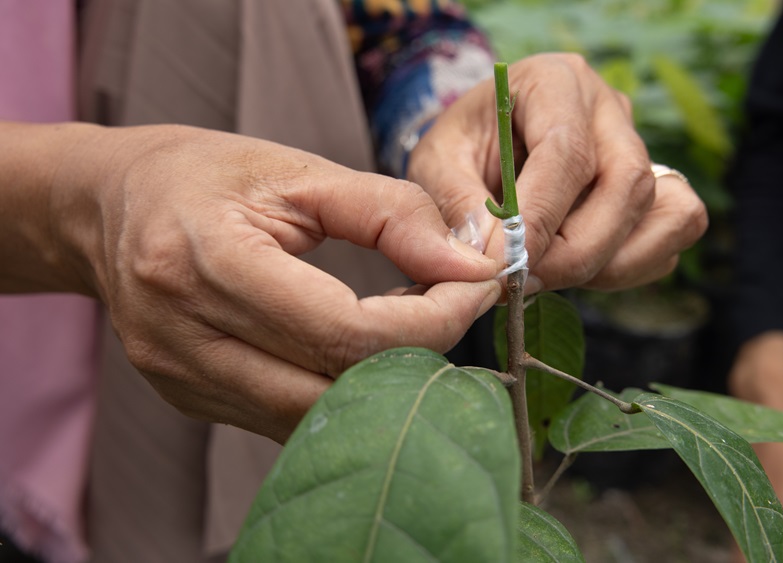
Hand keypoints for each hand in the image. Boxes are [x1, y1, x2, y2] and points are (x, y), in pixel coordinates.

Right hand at [3, 122, 499, 441]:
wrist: (110, 208)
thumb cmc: (203, 176)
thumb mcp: (298, 172)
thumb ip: (391, 215)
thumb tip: (469, 262)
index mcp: (208, 264)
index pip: (346, 333)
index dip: (433, 319)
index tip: (478, 285)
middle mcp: (185, 338)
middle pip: (338, 388)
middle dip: (423, 352)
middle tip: (459, 302)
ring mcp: (183, 380)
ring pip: (318, 418)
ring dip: (387, 377)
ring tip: (414, 319)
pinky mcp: (190, 400)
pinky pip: (289, 418)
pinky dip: (343, 388)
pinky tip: (362, 347)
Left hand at [408, 53, 706, 290]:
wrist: (480, 146)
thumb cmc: (460, 147)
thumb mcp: (435, 163)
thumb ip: (456, 203)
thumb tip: (492, 258)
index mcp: (554, 81)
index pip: (567, 151)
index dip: (541, 218)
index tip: (507, 267)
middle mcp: (609, 109)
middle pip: (627, 185)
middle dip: (576, 252)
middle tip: (524, 284)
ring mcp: (640, 148)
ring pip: (665, 213)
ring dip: (610, 263)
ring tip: (548, 276)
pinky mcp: (656, 188)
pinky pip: (670, 236)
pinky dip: (628, 267)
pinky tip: (574, 268)